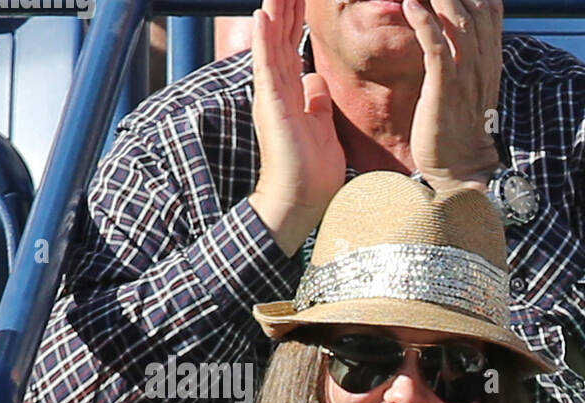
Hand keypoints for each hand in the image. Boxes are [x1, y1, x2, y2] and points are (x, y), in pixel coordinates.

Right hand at [248, 0, 345, 255]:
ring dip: (274, 10)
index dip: (295, 17)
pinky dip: (264, 40)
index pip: (291, 44)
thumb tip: (316, 79)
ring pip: (272, 42)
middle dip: (286, 5)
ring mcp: (273, 94)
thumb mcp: (321, 126)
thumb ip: (316, 101)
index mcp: (291, 91)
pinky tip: (262, 14)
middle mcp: (278, 88)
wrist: (301, 200)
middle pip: (280, 35)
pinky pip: (267, 66)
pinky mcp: (273, 105)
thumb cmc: (311, 171)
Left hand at [403, 0, 503, 190]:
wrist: (461, 168)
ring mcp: (465, 76)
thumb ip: (467, 54)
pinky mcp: (444, 90)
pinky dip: (423, 24)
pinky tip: (408, 5)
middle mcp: (481, 63)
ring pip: (457, 22)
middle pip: (474, 6)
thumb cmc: (458, 126)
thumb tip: (452, 27)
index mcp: (489, 58)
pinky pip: (437, 49)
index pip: (491, 7)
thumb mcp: (469, 84)